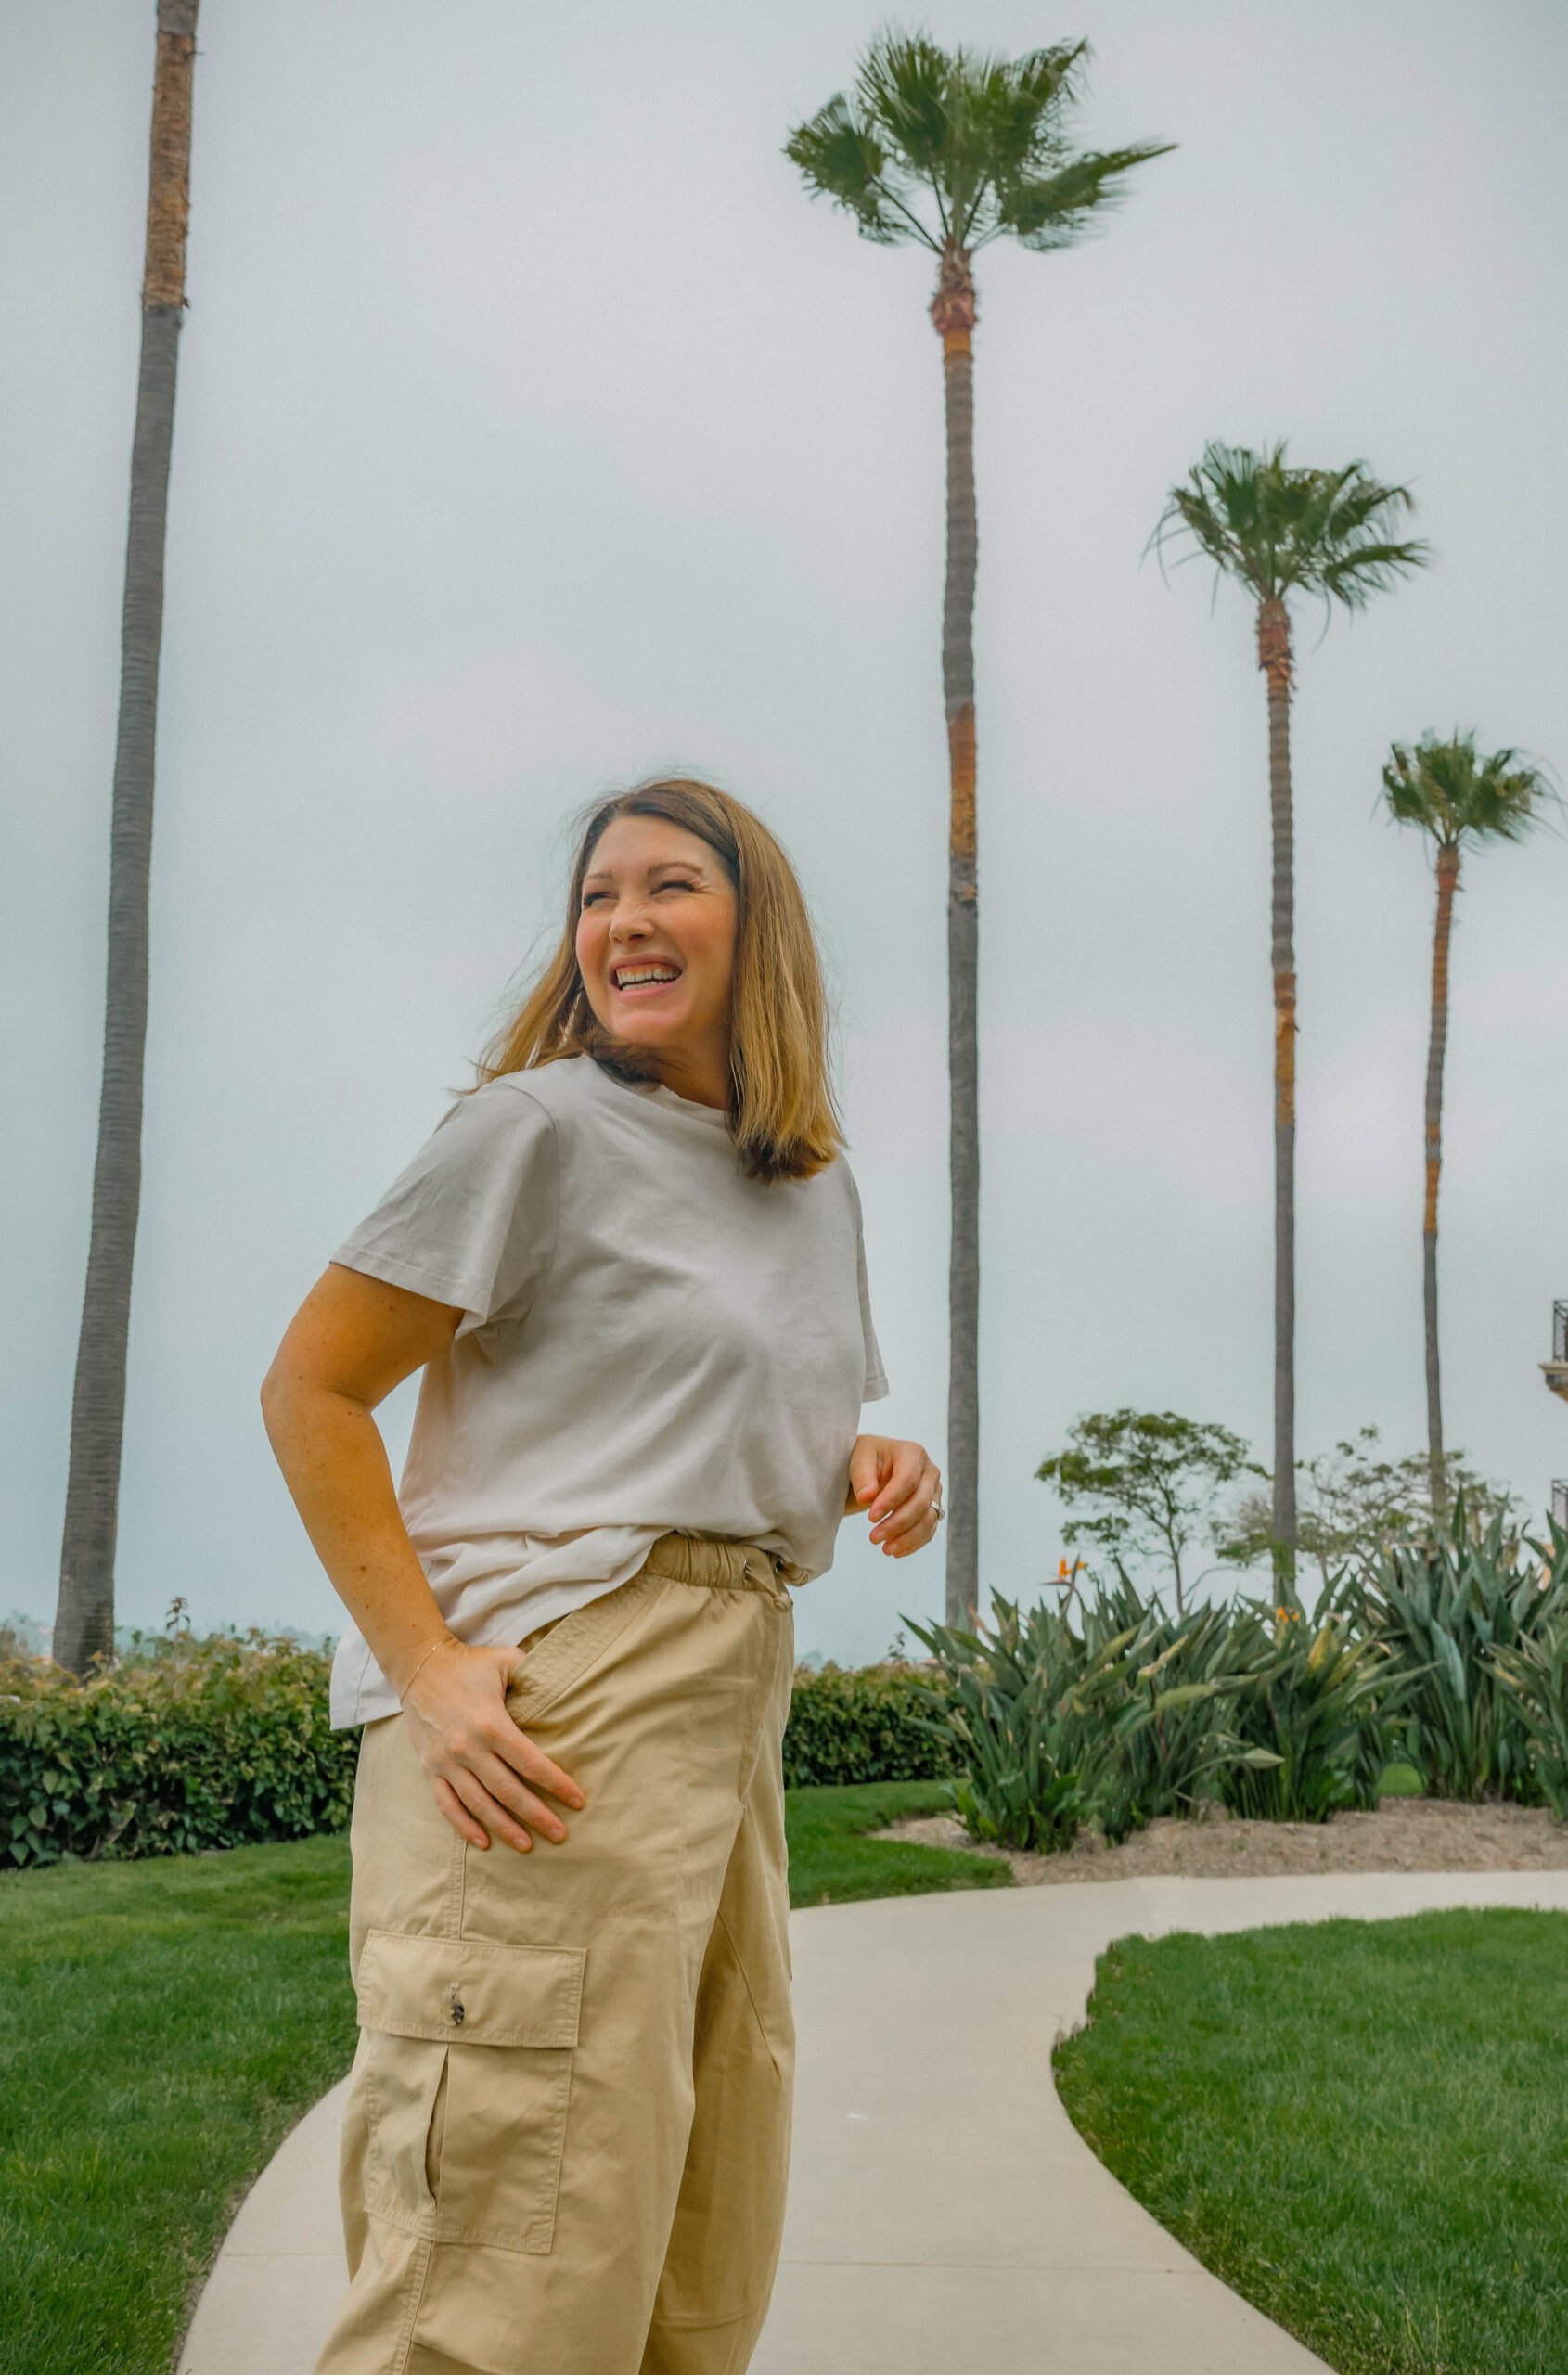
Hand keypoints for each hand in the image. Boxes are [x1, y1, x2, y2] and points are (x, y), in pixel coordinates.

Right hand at [398, 1636, 585, 1853]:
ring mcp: (446, 1761)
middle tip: (561, 1835)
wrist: (419, 1665)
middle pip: (508, 1791)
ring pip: (479, 1804)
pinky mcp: (429, 1768)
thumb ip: (534, 1675)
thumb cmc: (469, 1664)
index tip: (577, 1801)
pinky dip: (464, 1826)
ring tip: (528, 1846)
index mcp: (491, 1723)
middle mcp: (468, 1748)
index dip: (556, 1784)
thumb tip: (566, 1685)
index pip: (530, 1762)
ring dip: (504, 1828)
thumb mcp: (506, 1662)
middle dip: (537, 1815)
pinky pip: (447, 1804)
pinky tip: (484, 1842)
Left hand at [845, 1434, 942, 1557]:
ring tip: (885, 1549)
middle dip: (898, 1523)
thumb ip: (862, 1476)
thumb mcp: (860, 1459)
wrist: (876, 1465)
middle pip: (920, 1502)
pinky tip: (896, 1551)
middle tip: (873, 1538)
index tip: (871, 1517)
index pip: (908, 1479)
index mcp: (913, 1454)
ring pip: (928, 1519)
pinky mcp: (933, 1509)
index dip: (891, 1500)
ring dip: (907, 1537)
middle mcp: (930, 1472)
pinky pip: (929, 1530)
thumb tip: (866, 1497)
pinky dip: (914, 1543)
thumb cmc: (869, 1458)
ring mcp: (934, 1492)